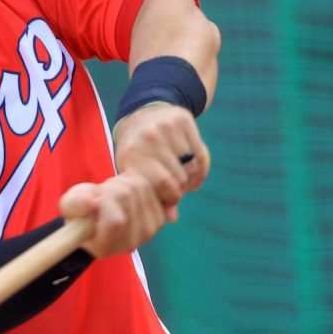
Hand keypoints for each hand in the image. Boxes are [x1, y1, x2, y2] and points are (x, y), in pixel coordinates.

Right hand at [59, 172, 166, 258]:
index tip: (94, 197)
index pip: (115, 220)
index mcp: (105, 247)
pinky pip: (153, 188)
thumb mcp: (69, 205)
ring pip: (141, 189)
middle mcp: (129, 244)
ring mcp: (148, 233)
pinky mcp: (160, 220)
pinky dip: (138, 181)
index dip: (104, 199)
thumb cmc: (82, 212)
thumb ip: (74, 204)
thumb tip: (89, 202)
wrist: (101, 213)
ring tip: (112, 192)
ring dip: (123, 182)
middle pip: (128, 197)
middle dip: (111, 186)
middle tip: (102, 192)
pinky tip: (127, 191)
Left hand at [113, 104, 210, 220]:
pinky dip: (199, 167)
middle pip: (178, 176)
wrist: (142, 114)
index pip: (161, 184)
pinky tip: (192, 169)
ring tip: (182, 178)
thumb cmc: (137, 153)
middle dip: (180, 188)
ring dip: (190, 177)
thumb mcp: (136, 174)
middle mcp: (149, 138)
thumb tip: (172, 219)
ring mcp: (166, 126)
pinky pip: (201, 152)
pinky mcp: (183, 119)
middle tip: (177, 189)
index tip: (171, 200)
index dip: (170, 197)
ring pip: (192, 165)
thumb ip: (151, 197)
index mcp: (132, 154)